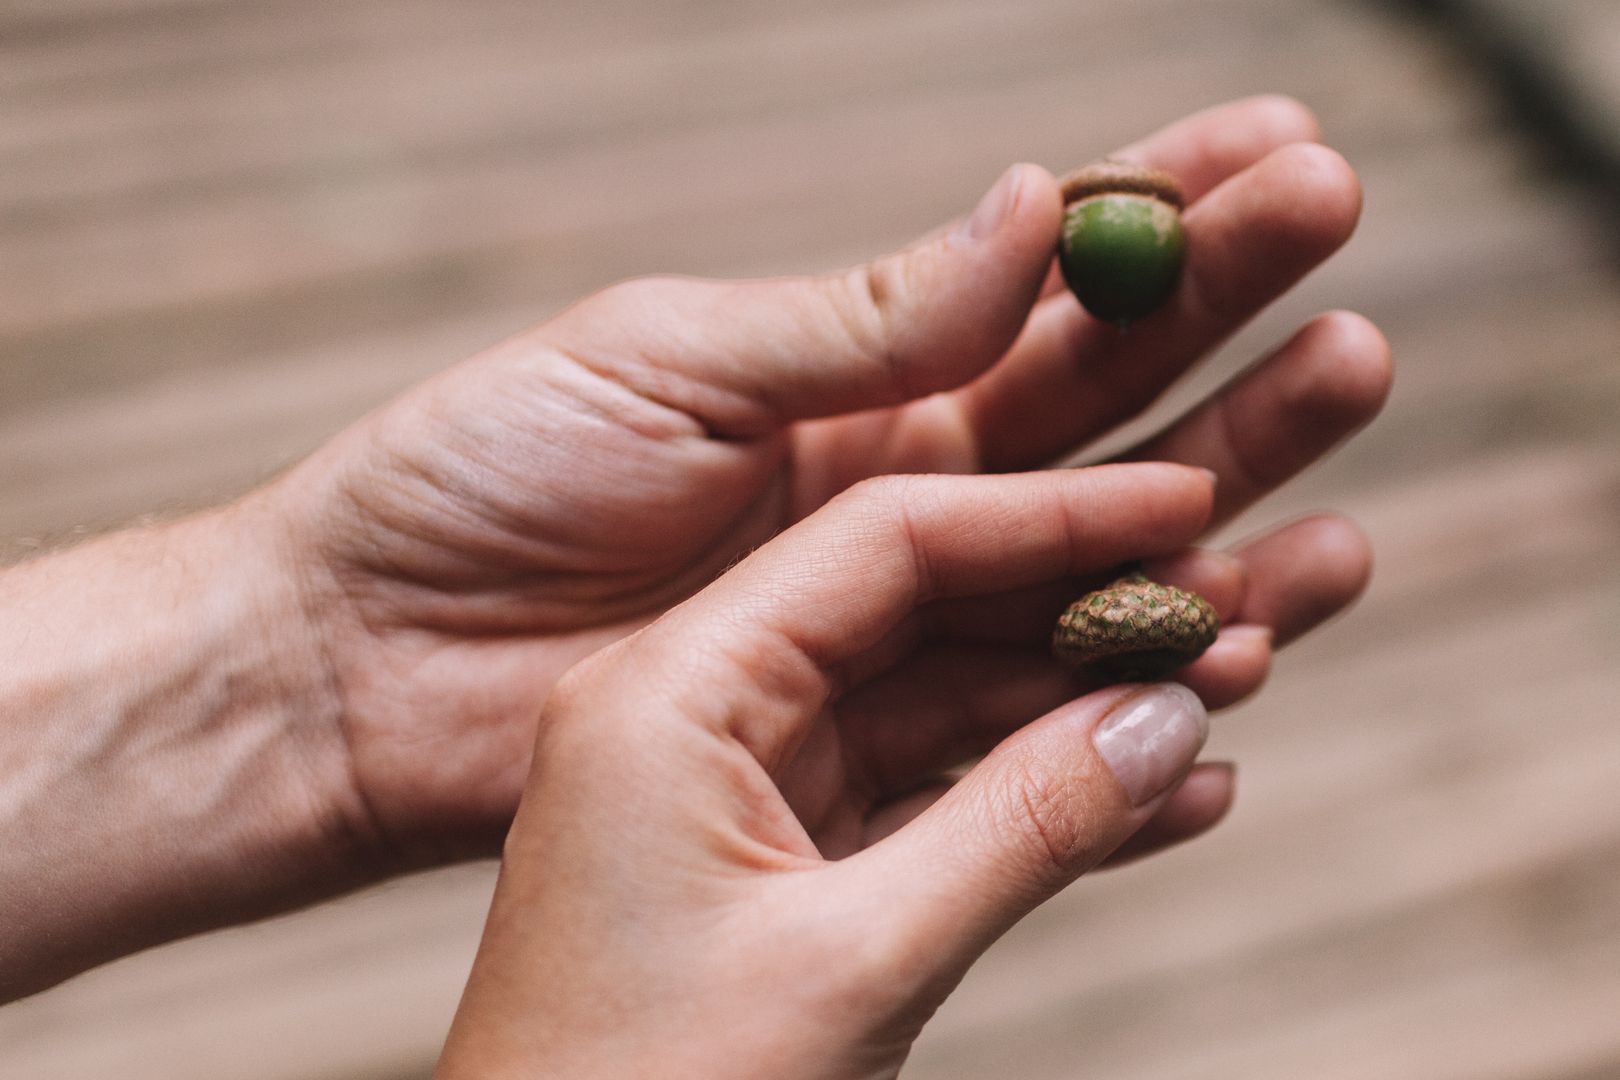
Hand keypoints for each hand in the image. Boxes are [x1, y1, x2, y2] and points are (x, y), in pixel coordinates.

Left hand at [268, 96, 1387, 863]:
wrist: (362, 664)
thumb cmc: (481, 482)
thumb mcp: (670, 361)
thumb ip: (864, 319)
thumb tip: (1035, 209)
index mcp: (846, 379)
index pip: (1043, 292)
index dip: (1166, 218)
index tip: (1287, 152)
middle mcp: (890, 491)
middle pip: (1102, 426)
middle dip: (1234, 367)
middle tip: (1359, 318)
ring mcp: (883, 617)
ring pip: (1093, 573)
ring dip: (1228, 544)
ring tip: (1350, 517)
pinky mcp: (861, 738)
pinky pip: (1025, 715)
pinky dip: (1136, 698)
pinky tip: (1243, 679)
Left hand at [436, 466, 1299, 1078]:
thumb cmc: (587, 1079)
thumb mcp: (805, 955)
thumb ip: (1000, 827)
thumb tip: (1165, 718)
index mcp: (691, 660)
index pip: (904, 534)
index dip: (1058, 515)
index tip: (1192, 497)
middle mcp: (724, 689)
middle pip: (953, 591)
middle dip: (1111, 562)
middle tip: (1263, 530)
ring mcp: (755, 780)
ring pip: (961, 698)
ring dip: (1102, 684)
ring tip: (1255, 654)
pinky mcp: (783, 868)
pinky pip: (940, 803)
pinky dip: (1052, 792)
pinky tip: (1181, 783)